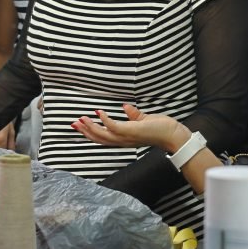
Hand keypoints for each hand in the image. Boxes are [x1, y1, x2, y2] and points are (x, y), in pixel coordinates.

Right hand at [72, 103, 190, 152]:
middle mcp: (123, 141)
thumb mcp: (144, 120)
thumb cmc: (162, 129)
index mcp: (125, 139)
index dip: (92, 132)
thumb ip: (134, 115)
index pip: (105, 138)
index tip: (81, 125)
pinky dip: (105, 120)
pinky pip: (114, 127)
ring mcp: (127, 137)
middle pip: (100, 139)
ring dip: (91, 127)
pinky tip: (99, 112)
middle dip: (86, 132)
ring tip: (81, 119)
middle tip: (74, 124)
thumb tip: (125, 107)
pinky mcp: (131, 131)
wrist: (173, 135)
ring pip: (103, 135)